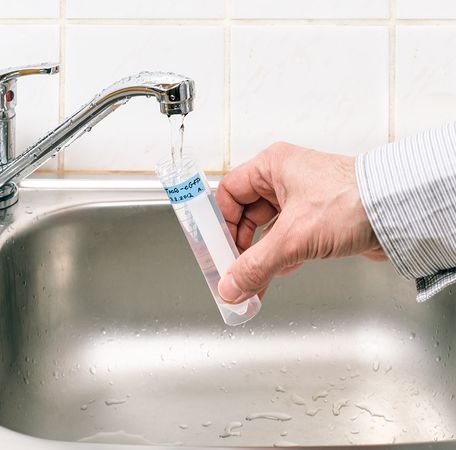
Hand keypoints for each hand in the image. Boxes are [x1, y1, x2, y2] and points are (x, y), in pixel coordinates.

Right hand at [216, 142, 385, 302]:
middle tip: (234, 270)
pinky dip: (280, 256)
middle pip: (246, 214)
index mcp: (273, 166)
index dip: (220, 223)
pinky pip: (288, 238)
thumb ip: (256, 265)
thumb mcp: (293, 236)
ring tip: (254, 279)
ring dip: (261, 255)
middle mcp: (286, 178)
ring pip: (268, 229)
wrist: (400, 212)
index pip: (229, 193)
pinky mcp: (319, 217)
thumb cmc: (354, 200)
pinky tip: (278, 273)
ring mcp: (303, 198)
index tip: (215, 249)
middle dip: (240, 245)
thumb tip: (231, 286)